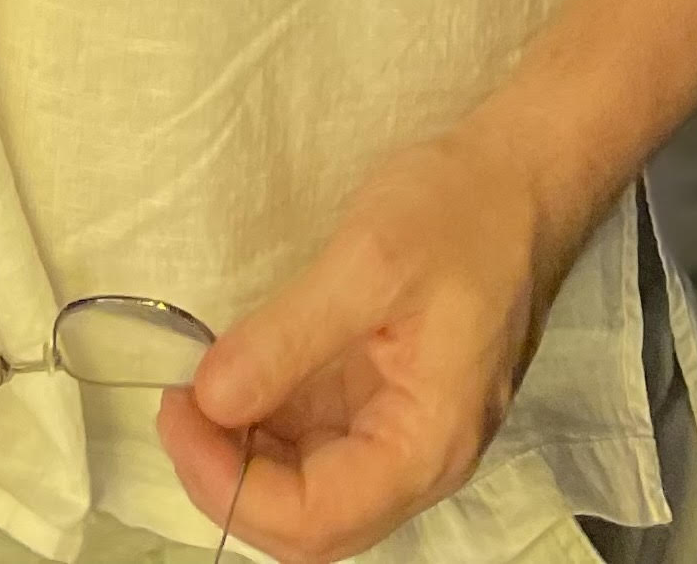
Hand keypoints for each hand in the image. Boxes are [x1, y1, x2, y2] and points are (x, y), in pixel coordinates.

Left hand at [154, 128, 557, 563]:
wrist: (520, 176)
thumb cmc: (457, 212)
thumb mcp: (367, 262)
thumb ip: (287, 338)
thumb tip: (209, 401)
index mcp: (427, 444)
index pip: (317, 520)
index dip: (231, 486)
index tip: (178, 411)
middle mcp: (417, 458)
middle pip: (312, 520)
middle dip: (230, 479)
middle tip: (176, 403)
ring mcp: (402, 429)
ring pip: (310, 485)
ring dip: (243, 455)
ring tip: (192, 390)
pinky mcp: (387, 396)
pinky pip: (319, 440)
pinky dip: (266, 423)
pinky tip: (232, 379)